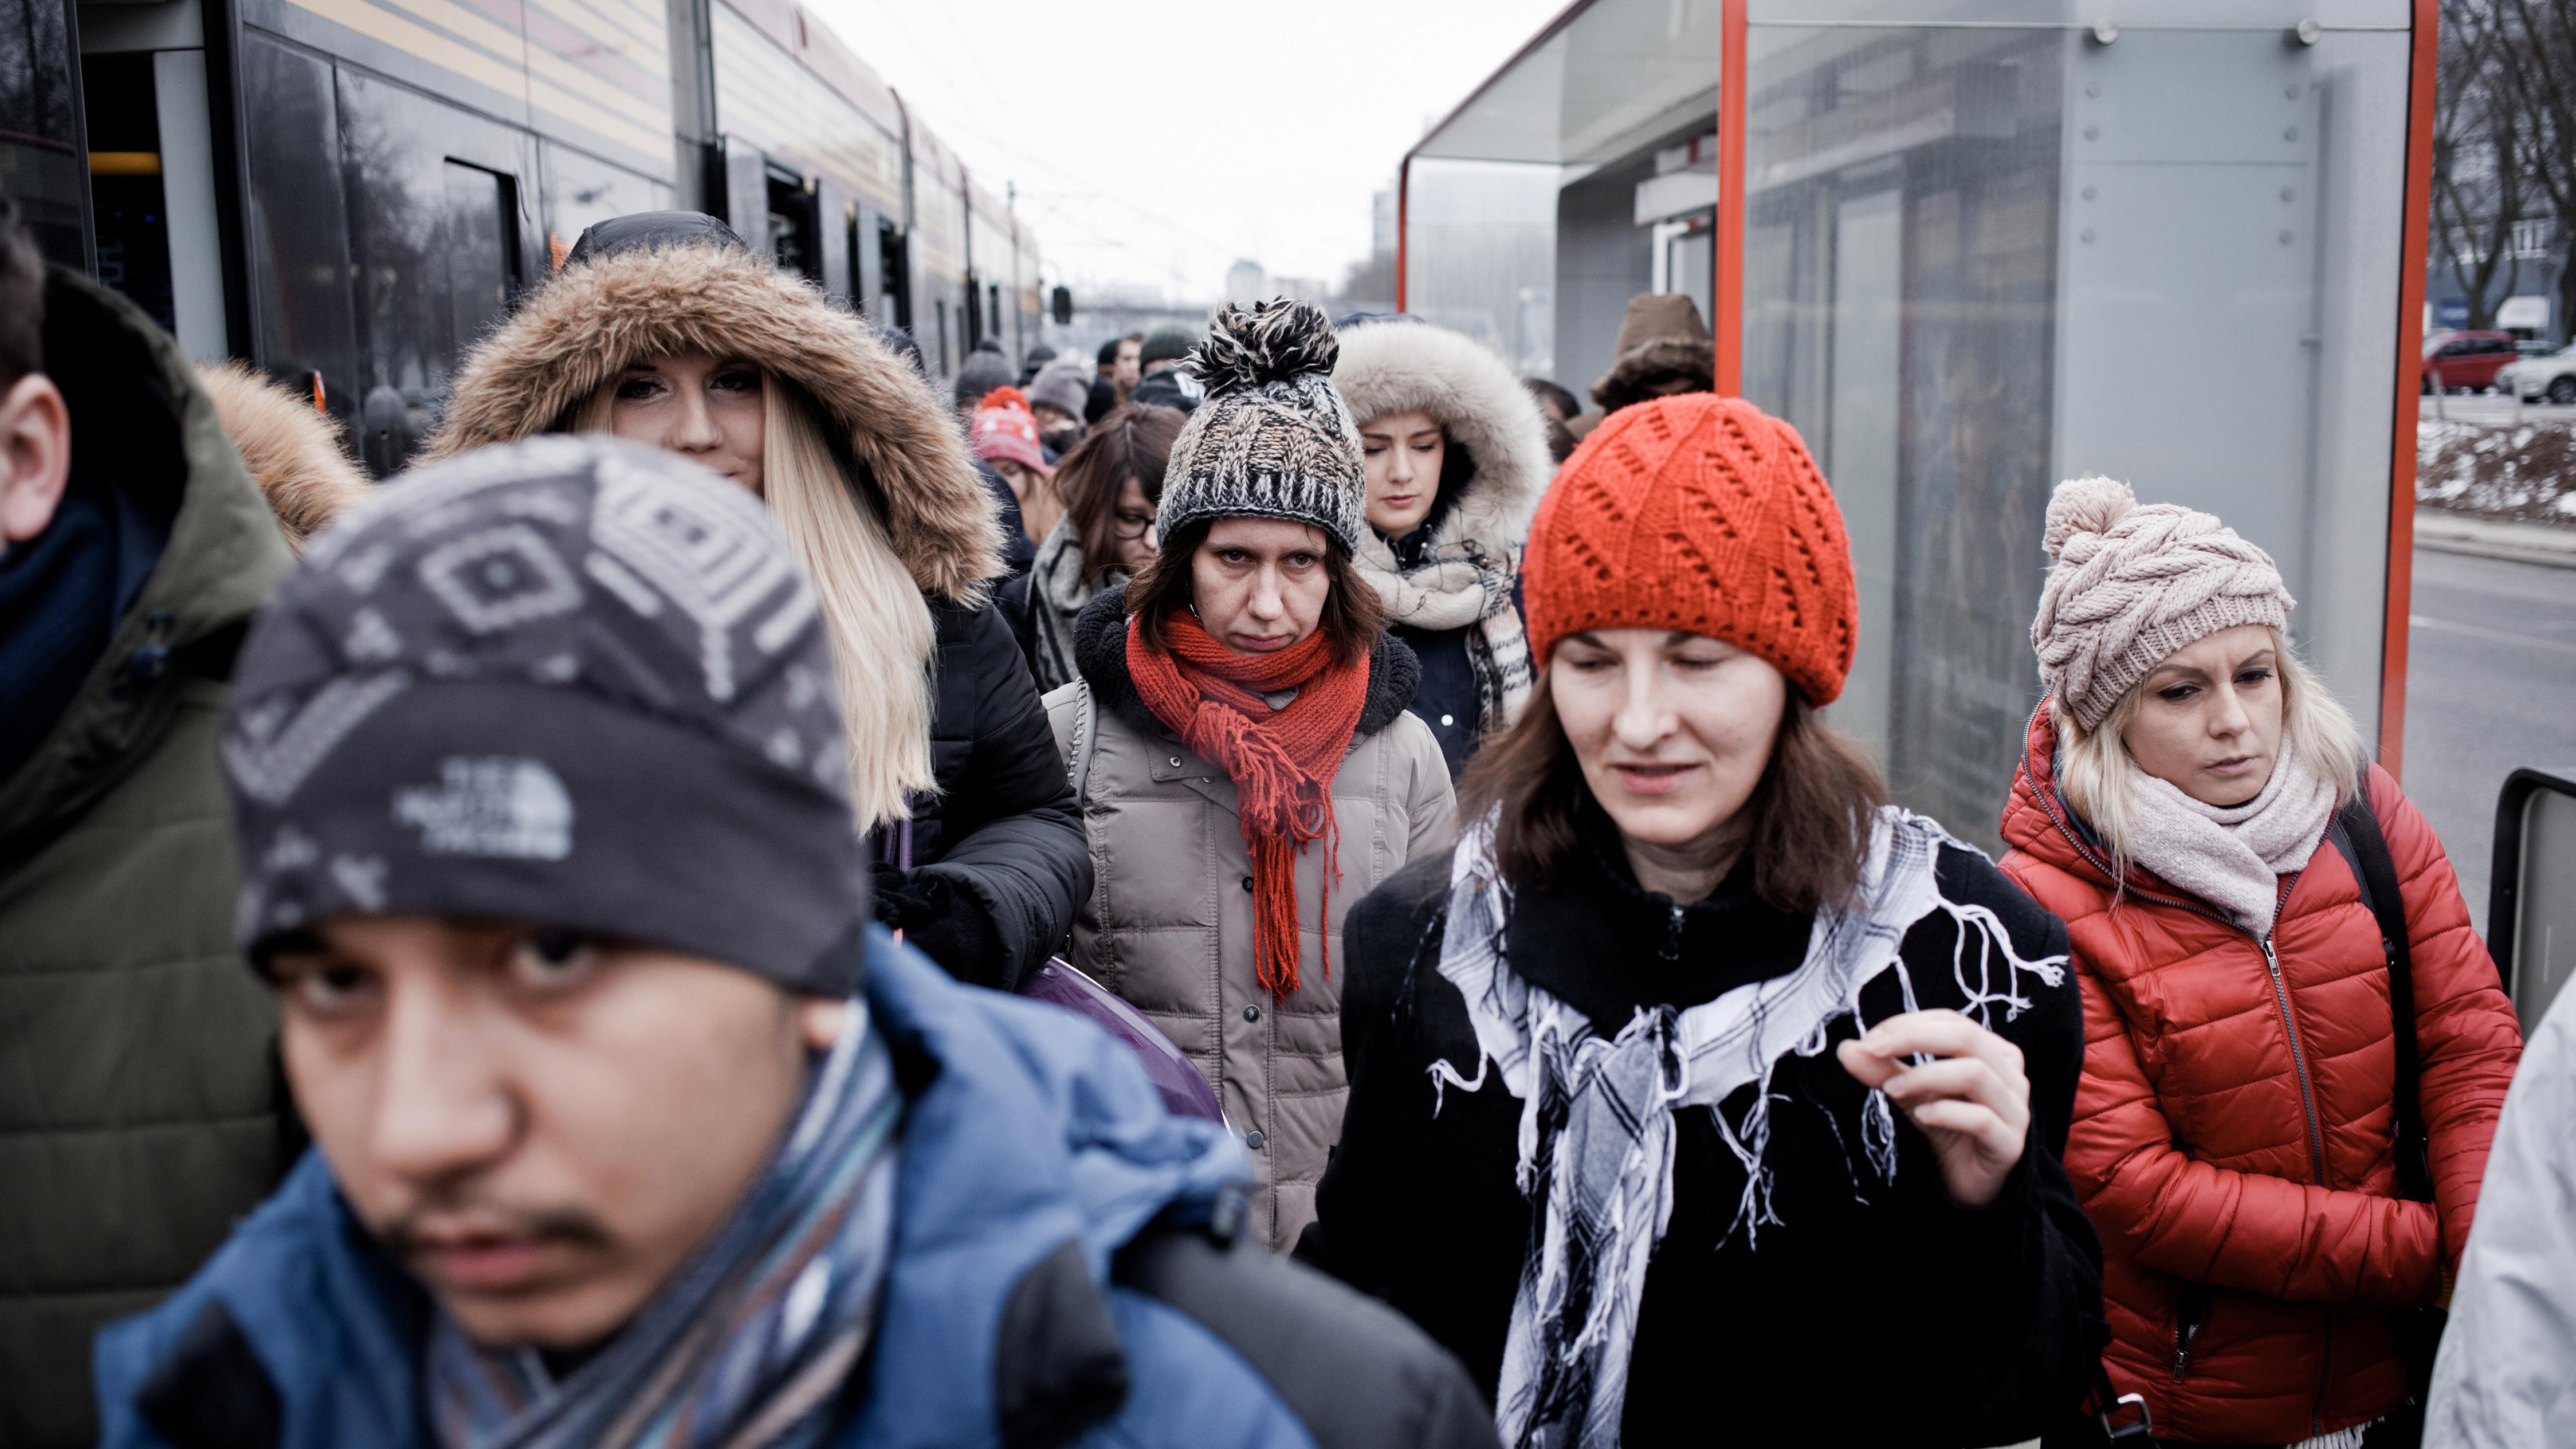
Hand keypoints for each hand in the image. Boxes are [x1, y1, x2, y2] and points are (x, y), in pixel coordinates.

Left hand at [1835, 1009, 2030, 1208]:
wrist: (1972, 1182)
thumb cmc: (1948, 1127)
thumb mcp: (1912, 1093)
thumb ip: (1884, 1070)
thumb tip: (1846, 1048)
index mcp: (1993, 1052)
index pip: (1951, 1021)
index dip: (1908, 1024)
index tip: (1870, 1040)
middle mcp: (2010, 1075)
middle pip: (1966, 1037)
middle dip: (1914, 1037)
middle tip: (1873, 1049)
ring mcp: (2015, 1109)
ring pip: (1975, 1073)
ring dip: (1924, 1075)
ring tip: (1891, 1089)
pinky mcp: (2010, 1144)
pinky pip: (1980, 1118)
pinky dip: (1945, 1112)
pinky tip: (1920, 1116)